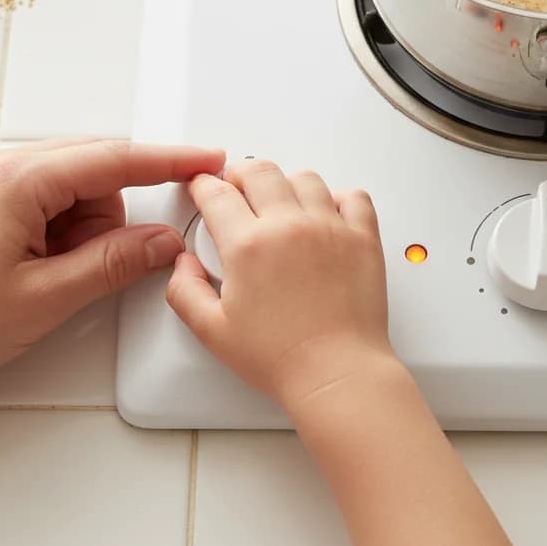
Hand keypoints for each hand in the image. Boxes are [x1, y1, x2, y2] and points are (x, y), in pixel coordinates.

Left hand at [0, 138, 224, 400]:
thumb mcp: (44, 299)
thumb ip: (114, 263)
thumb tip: (161, 241)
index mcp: (17, 179)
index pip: (115, 157)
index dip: (169, 160)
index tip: (206, 159)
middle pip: (92, 171)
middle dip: (109, 218)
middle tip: (95, 268)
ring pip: (68, 188)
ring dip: (78, 230)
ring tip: (47, 280)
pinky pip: (39, 199)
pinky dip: (54, 230)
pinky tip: (35, 268)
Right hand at [166, 159, 393, 410]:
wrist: (336, 375)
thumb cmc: (281, 358)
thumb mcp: (212, 331)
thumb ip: (185, 291)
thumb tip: (184, 263)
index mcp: (248, 245)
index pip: (217, 192)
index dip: (203, 185)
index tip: (202, 187)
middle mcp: (289, 227)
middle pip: (259, 170)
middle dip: (240, 174)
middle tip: (236, 188)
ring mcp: (329, 228)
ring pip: (304, 177)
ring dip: (286, 183)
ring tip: (280, 201)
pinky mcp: (362, 238)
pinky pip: (352, 196)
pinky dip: (337, 197)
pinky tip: (325, 213)